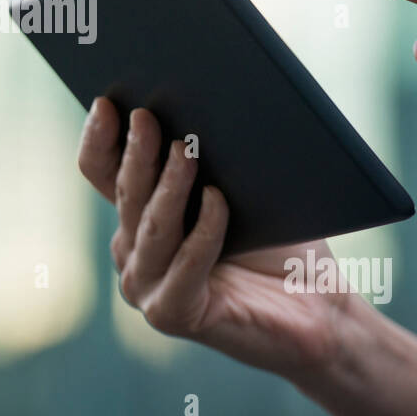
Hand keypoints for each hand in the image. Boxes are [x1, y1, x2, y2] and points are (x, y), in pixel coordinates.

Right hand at [77, 98, 360, 378]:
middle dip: (136, 152)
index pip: (100, 170)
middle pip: (126, 194)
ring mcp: (147, 286)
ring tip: (186, 151)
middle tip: (147, 117)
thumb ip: (208, 159)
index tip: (108, 101)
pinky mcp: (172, 314)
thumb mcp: (239, 188)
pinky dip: (203, 232)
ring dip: (169, 187)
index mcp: (138, 214)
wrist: (317, 306)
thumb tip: (196, 104)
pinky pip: (184, 266)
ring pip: (152, 228)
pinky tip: (218, 201)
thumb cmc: (279, 242)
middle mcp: (132, 251)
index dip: (99, 137)